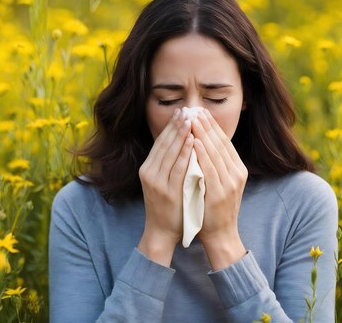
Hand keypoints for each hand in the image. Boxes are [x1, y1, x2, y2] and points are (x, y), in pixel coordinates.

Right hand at [138, 108, 193, 265]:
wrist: (161, 232)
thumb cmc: (167, 206)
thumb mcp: (162, 181)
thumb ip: (168, 164)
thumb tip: (180, 142)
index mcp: (148, 168)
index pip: (160, 142)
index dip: (171, 126)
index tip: (182, 111)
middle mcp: (149, 172)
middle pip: (164, 143)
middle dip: (176, 125)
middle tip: (187, 109)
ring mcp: (157, 182)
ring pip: (170, 152)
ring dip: (181, 134)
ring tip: (191, 119)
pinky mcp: (167, 191)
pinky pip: (178, 168)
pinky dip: (185, 153)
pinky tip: (193, 141)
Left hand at [191, 109, 247, 269]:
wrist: (221, 235)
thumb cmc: (215, 210)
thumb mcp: (220, 184)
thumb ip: (216, 166)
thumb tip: (204, 144)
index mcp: (238, 170)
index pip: (225, 142)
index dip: (213, 126)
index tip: (201, 112)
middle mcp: (237, 174)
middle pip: (220, 143)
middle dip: (207, 125)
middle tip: (195, 109)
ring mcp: (230, 183)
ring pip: (215, 152)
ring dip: (202, 134)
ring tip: (192, 119)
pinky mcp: (220, 192)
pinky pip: (210, 167)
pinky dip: (202, 152)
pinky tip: (193, 141)